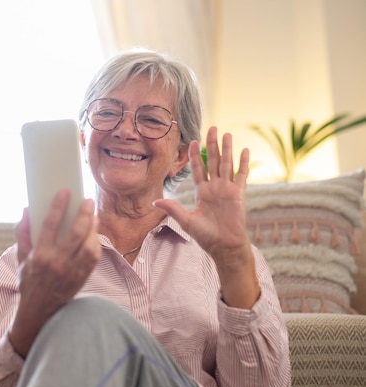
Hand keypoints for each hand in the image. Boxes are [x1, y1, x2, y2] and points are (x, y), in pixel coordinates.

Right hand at [10, 190, 100, 356]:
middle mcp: (57, 263)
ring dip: (93, 228)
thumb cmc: (29, 281)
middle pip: (76, 233)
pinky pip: (94, 257)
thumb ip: (22, 234)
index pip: (50, 225)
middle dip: (83, 214)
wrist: (40, 311)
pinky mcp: (82, 278)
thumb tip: (26, 211)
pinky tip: (93, 233)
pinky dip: (95, 243)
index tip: (64, 192)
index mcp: (39, 255)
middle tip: (87, 200)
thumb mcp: (20, 258)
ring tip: (93, 216)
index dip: (58, 206)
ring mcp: (72, 271)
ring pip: (89, 245)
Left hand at [153, 127, 259, 307]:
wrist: (224, 246)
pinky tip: (245, 150)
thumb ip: (173, 209)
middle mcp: (215, 188)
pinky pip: (241, 175)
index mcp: (202, 192)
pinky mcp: (238, 194)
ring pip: (227, 164)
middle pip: (213, 161)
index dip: (195, 156)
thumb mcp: (186, 221)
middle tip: (212, 128)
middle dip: (212, 145)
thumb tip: (154, 202)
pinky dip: (243, 163)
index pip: (198, 169)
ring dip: (227, 149)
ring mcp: (227, 189)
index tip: (193, 142)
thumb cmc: (206, 236)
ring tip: (227, 133)